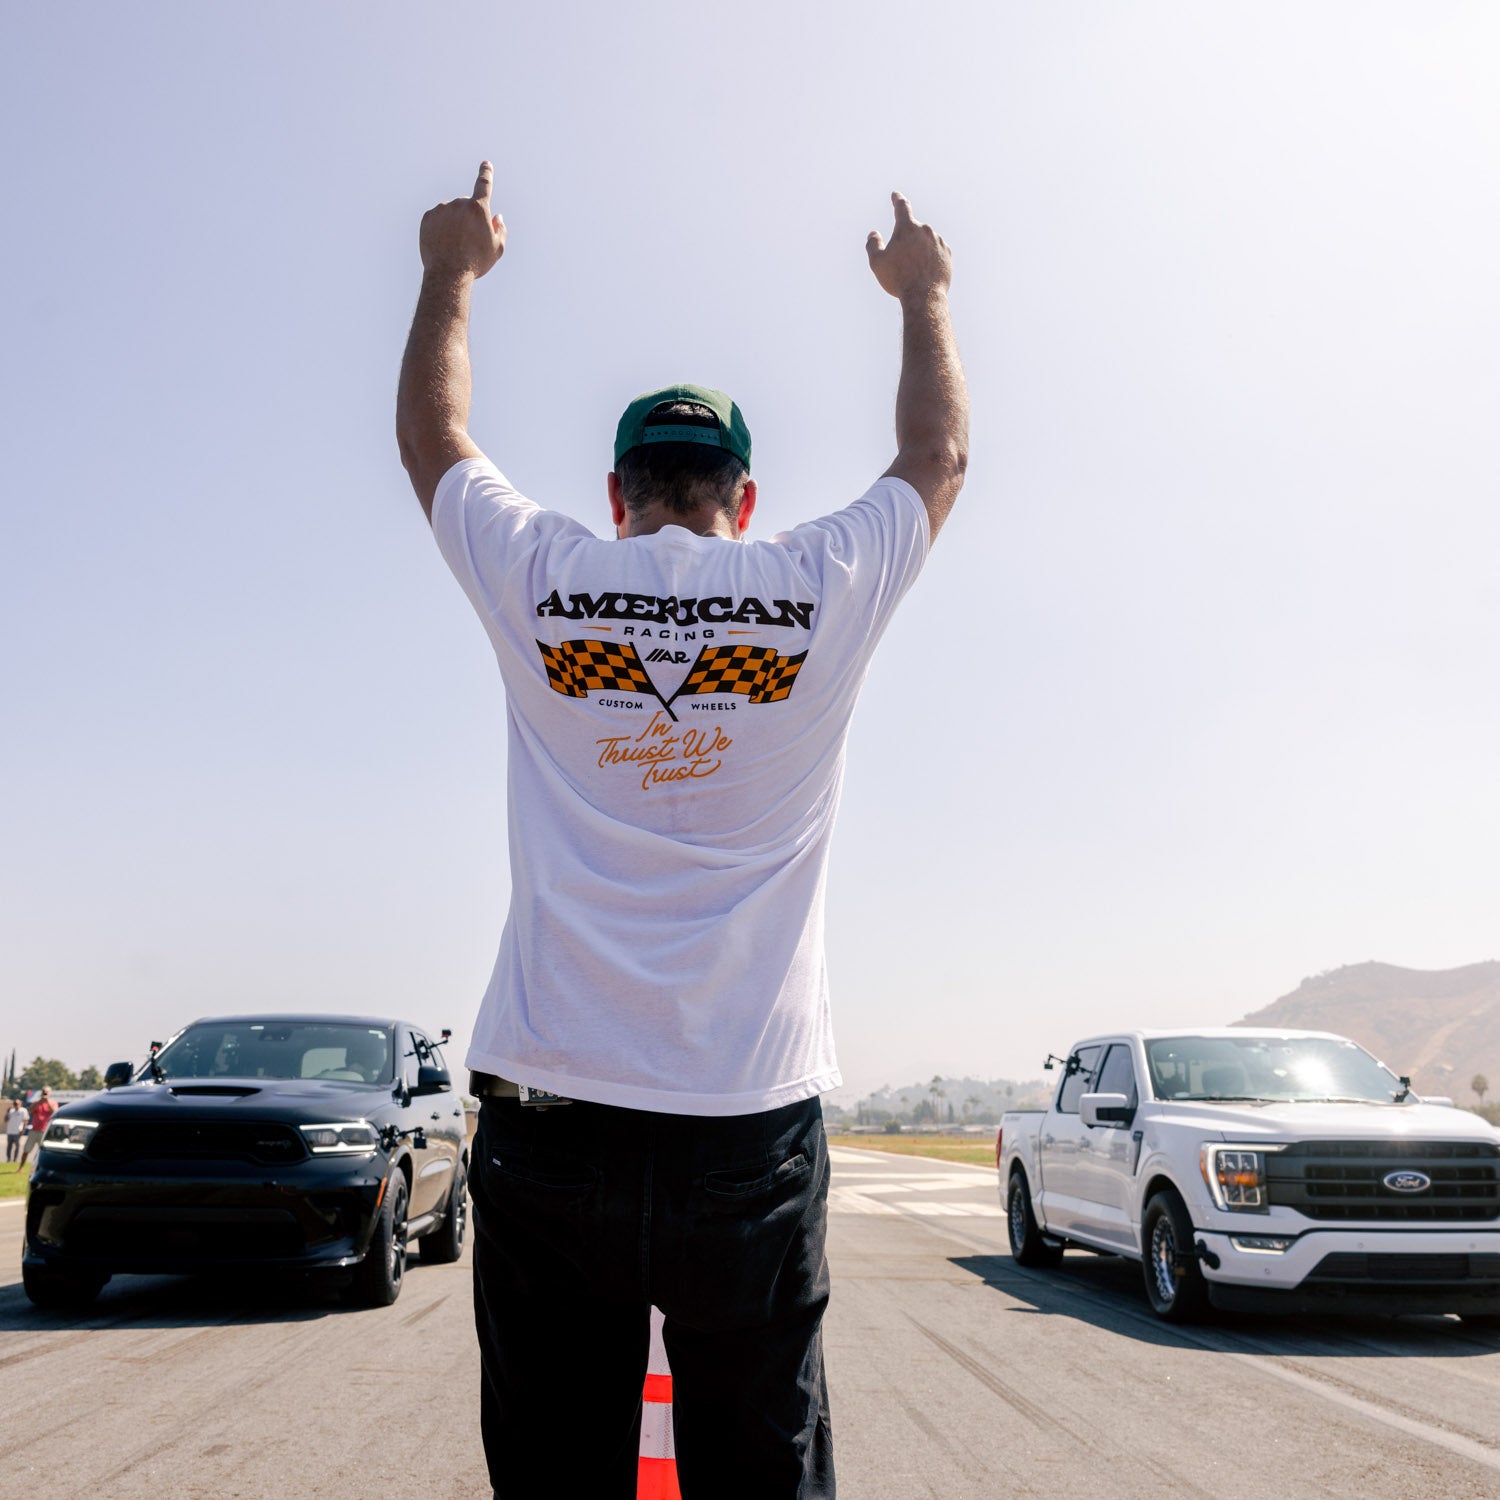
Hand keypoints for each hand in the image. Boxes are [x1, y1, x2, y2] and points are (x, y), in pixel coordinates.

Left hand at [419, 161, 506, 279]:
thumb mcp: (496, 249)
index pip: (484, 184)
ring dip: (453, 223)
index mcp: (478, 209)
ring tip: (454, 245)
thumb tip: (496, 216)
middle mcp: (458, 204)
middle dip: (468, 217)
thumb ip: (500, 229)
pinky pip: (437, 218)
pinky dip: (440, 228)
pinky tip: (442, 243)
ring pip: (450, 212)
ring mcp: (441, 209)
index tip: (485, 164)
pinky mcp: (427, 217)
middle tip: (468, 240)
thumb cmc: (475, 263)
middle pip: (465, 205)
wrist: (447, 274)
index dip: (486, 173)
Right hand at [866, 192, 950, 301]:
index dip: (897, 200)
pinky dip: (929, 258)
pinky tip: (923, 273)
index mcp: (907, 228)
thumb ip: (873, 244)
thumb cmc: (898, 279)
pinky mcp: (947, 254)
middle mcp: (925, 230)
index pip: (902, 207)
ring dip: (918, 251)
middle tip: (900, 262)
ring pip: (924, 242)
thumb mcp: (877, 263)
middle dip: (906, 241)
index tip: (895, 196)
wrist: (924, 297)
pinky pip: (935, 252)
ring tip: (912, 272)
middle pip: (913, 230)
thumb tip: (874, 233)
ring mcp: (938, 241)